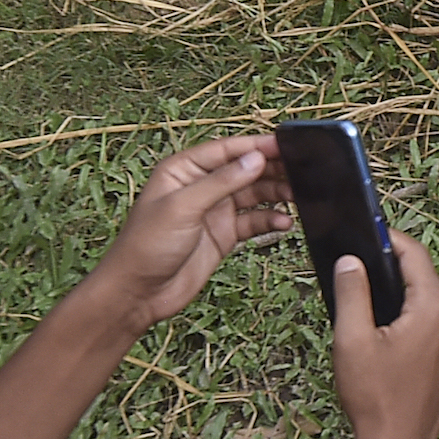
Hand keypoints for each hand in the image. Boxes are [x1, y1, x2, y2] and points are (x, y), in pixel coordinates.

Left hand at [85, 137, 293, 332]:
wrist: (138, 292)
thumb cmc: (146, 246)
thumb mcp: (183, 207)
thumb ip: (221, 182)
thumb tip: (255, 159)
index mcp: (183, 170)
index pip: (226, 150)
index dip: (255, 146)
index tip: (284, 146)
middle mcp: (200, 187)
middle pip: (243, 170)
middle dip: (271, 169)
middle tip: (301, 171)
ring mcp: (213, 211)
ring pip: (253, 194)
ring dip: (276, 194)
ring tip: (298, 196)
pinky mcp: (223, 235)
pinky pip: (254, 221)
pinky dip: (270, 220)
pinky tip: (284, 223)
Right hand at [328, 229, 438, 438]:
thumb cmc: (374, 399)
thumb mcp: (351, 340)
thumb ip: (352, 292)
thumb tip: (352, 261)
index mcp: (434, 308)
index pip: (415, 254)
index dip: (389, 239)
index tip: (368, 233)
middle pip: (426, 279)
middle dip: (396, 271)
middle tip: (363, 273)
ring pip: (434, 305)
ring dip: (408, 299)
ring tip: (374, 309)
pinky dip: (419, 325)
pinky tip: (393, 342)